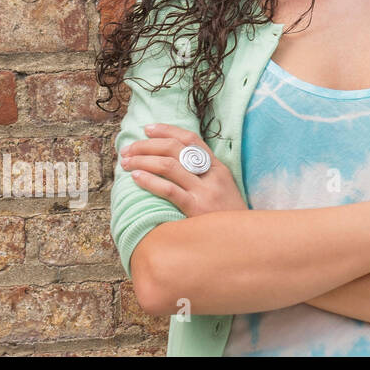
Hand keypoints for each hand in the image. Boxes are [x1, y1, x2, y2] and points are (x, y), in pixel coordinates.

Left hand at [120, 123, 247, 216]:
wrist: (243, 240)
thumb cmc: (227, 217)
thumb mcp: (222, 190)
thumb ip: (203, 176)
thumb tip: (172, 164)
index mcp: (218, 167)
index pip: (191, 139)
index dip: (167, 130)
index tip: (147, 129)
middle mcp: (212, 175)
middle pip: (175, 148)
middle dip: (147, 145)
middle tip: (128, 149)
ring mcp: (204, 191)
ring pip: (169, 165)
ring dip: (142, 161)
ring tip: (126, 163)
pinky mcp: (196, 209)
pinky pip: (169, 190)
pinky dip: (150, 181)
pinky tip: (136, 178)